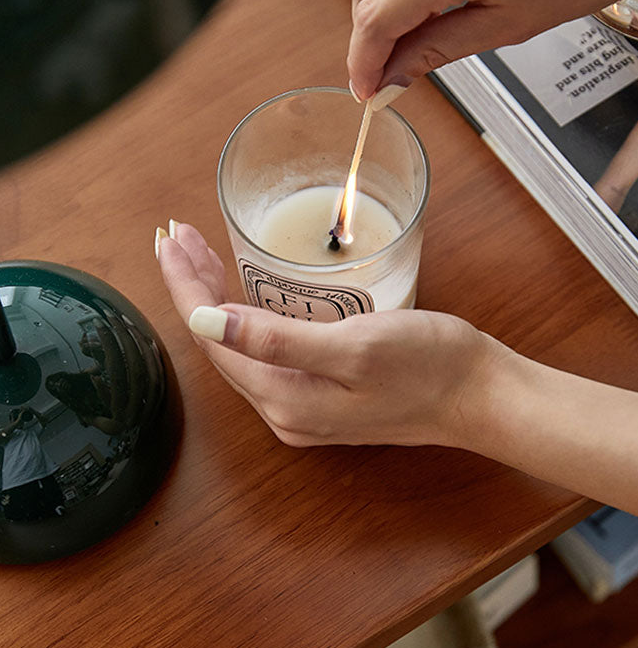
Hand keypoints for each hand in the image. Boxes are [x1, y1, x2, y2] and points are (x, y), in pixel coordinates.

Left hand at [157, 223, 502, 446]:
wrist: (478, 396)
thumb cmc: (428, 367)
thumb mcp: (353, 348)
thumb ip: (276, 341)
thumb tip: (203, 322)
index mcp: (285, 400)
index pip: (213, 337)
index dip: (185, 286)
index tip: (169, 239)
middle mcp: (285, 411)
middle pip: (220, 345)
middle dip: (194, 288)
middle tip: (179, 236)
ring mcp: (303, 408)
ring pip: (242, 349)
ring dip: (217, 301)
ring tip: (200, 255)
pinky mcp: (322, 397)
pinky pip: (268, 356)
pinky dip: (249, 319)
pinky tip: (246, 296)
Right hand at [348, 0, 605, 98]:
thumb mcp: (503, 23)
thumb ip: (437, 50)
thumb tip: (392, 80)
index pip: (376, 20)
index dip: (363, 61)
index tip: (365, 91)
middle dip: (370, 42)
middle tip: (384, 79)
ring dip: (380, 17)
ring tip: (402, 50)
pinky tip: (414, 15)